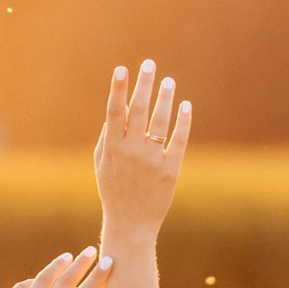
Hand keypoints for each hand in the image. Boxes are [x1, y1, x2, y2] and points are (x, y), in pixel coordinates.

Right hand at [95, 59, 191, 240]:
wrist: (130, 223)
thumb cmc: (113, 191)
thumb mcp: (102, 164)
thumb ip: (107, 136)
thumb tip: (118, 109)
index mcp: (112, 148)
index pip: (114, 112)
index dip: (118, 89)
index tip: (122, 68)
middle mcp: (131, 151)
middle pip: (138, 110)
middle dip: (143, 85)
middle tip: (149, 63)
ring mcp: (152, 160)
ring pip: (159, 122)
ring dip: (164, 98)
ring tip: (168, 81)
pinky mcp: (170, 170)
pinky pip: (178, 141)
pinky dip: (183, 122)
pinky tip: (186, 106)